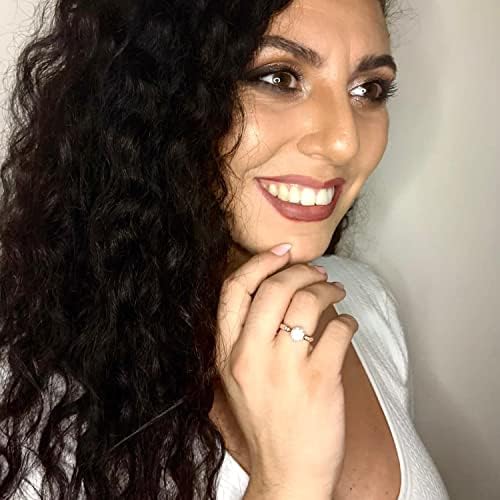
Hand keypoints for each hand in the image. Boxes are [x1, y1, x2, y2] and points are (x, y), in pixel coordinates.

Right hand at [215, 244, 358, 496]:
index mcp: (228, 353)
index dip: (260, 263)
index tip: (280, 253)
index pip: (235, 290)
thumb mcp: (238, 377)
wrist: (286, 473)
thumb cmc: (265, 423)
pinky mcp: (319, 380)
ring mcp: (285, 368)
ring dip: (328, 290)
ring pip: (308, 302)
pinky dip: (348, 321)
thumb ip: (246, 336)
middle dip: (301, 271)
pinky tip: (348, 326)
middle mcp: (251, 356)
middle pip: (275, 288)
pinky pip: (338, 330)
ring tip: (335, 293)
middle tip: (317, 273)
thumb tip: (275, 291)